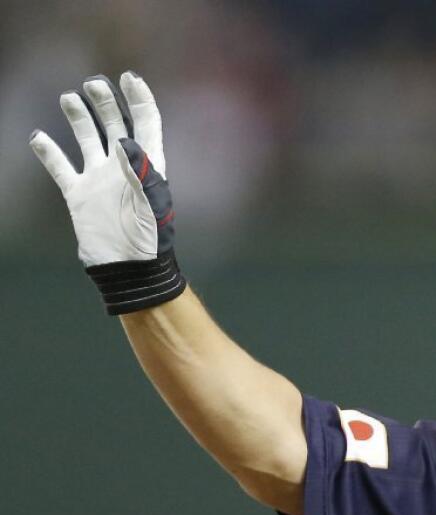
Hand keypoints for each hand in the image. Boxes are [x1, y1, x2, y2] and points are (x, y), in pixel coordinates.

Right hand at [30, 72, 185, 314]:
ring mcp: (100, 180)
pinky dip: (48, 152)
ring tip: (70, 97)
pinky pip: (61, 168)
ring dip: (80, 118)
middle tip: (93, 84)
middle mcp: (123, 168)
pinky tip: (38, 137)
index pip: (145, 124)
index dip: (139, 100)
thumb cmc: (150, 239)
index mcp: (148, 166)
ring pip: (87, 139)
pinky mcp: (79, 195)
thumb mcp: (152, 202)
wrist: (129, 269)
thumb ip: (141, 169)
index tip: (129, 77)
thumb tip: (125, 140)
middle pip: (115, 125)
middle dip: (105, 103)